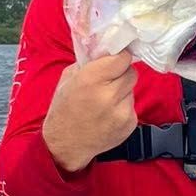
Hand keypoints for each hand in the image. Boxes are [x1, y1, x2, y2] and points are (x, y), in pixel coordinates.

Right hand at [41, 52, 137, 172]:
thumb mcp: (68, 78)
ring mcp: (121, 112)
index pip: (123, 58)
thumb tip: (107, 50)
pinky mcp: (129, 124)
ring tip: (104, 101)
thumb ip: (89, 62)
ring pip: (131, 89)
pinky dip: (123, 106)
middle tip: (109, 80)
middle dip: (121, 73)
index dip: (119, 57)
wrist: (66, 145)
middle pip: (131, 72)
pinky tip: (108, 114)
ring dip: (121, 91)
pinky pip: (132, 106)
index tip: (115, 59)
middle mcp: (108, 95)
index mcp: (91, 80)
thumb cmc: (64, 110)